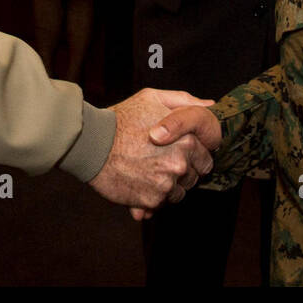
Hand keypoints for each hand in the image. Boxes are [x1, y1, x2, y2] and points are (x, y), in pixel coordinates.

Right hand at [88, 89, 215, 215]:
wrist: (92, 144)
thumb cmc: (122, 119)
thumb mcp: (153, 98)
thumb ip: (185, 101)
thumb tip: (210, 105)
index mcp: (187, 140)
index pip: (205, 158)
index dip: (192, 157)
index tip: (177, 153)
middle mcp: (180, 163)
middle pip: (194, 178)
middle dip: (182, 173)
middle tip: (160, 162)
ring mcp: (167, 184)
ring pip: (179, 193)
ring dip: (168, 186)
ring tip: (148, 172)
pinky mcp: (151, 200)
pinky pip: (161, 204)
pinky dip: (153, 198)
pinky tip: (140, 182)